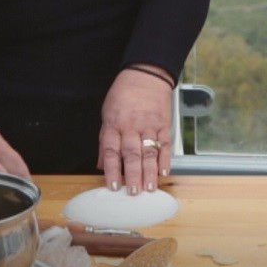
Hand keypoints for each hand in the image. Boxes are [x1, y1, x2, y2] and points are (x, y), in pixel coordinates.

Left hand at [98, 67, 173, 193]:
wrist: (146, 75)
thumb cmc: (123, 95)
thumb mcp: (107, 114)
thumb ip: (105, 140)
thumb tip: (101, 164)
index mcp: (114, 124)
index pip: (111, 151)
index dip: (112, 170)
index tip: (113, 186)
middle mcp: (131, 126)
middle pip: (131, 154)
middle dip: (133, 175)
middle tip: (134, 192)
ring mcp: (149, 125)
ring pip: (149, 151)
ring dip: (149, 171)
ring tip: (150, 188)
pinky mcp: (163, 123)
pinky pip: (165, 143)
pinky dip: (165, 158)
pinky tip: (164, 171)